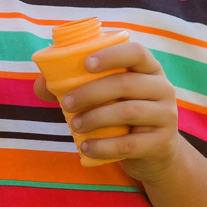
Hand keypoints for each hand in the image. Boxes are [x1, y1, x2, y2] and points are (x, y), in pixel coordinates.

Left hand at [33, 39, 185, 186]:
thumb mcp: (108, 96)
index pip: (136, 52)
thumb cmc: (124, 114)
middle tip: (66, 103)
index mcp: (149, 68)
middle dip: (91, 92)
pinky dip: (104, 147)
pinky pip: (130, 144)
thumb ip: (76, 85)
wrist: (157, 154)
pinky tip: (86, 148)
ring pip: (128, 112)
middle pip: (126, 83)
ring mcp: (166, 116)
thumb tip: (41, 84)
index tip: (86, 64)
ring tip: (74, 125)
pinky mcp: (162, 144)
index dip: (111, 55)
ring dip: (95, 118)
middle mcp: (163, 88)